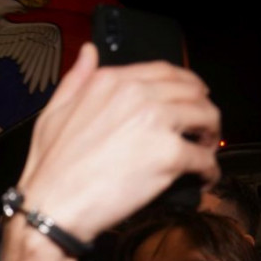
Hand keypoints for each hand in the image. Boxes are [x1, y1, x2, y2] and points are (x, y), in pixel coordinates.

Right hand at [2, 43, 219, 260]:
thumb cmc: (50, 169)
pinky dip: (209, 171)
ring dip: (210, 137)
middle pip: (193, 92)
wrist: (52, 207)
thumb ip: (76, 80)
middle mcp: (137, 94)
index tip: (189, 101)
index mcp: (111, 81)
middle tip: (201, 131)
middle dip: (202, 110)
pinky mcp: (170, 155)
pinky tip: (202, 180)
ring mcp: (156, 122)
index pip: (166, 71)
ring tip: (204, 153)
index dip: (185, 86)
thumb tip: (89, 52)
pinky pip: (205, 159)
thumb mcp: (53, 114)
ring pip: (207, 119)